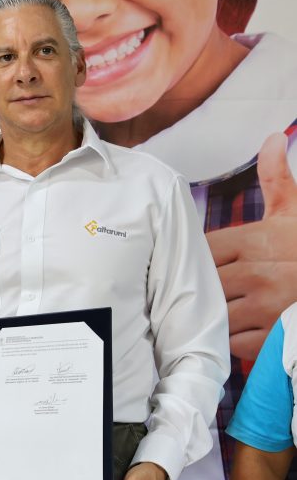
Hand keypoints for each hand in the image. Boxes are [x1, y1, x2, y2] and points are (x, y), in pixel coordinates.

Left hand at [207, 132, 296, 359]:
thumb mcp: (296, 212)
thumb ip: (277, 178)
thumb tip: (272, 138)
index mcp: (258, 240)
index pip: (203, 250)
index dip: (197, 258)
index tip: (196, 262)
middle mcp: (259, 273)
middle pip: (202, 283)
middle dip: (199, 287)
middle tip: (193, 290)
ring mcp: (265, 307)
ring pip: (212, 313)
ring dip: (210, 314)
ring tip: (214, 309)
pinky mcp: (270, 340)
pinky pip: (229, 341)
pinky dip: (227, 338)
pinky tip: (234, 329)